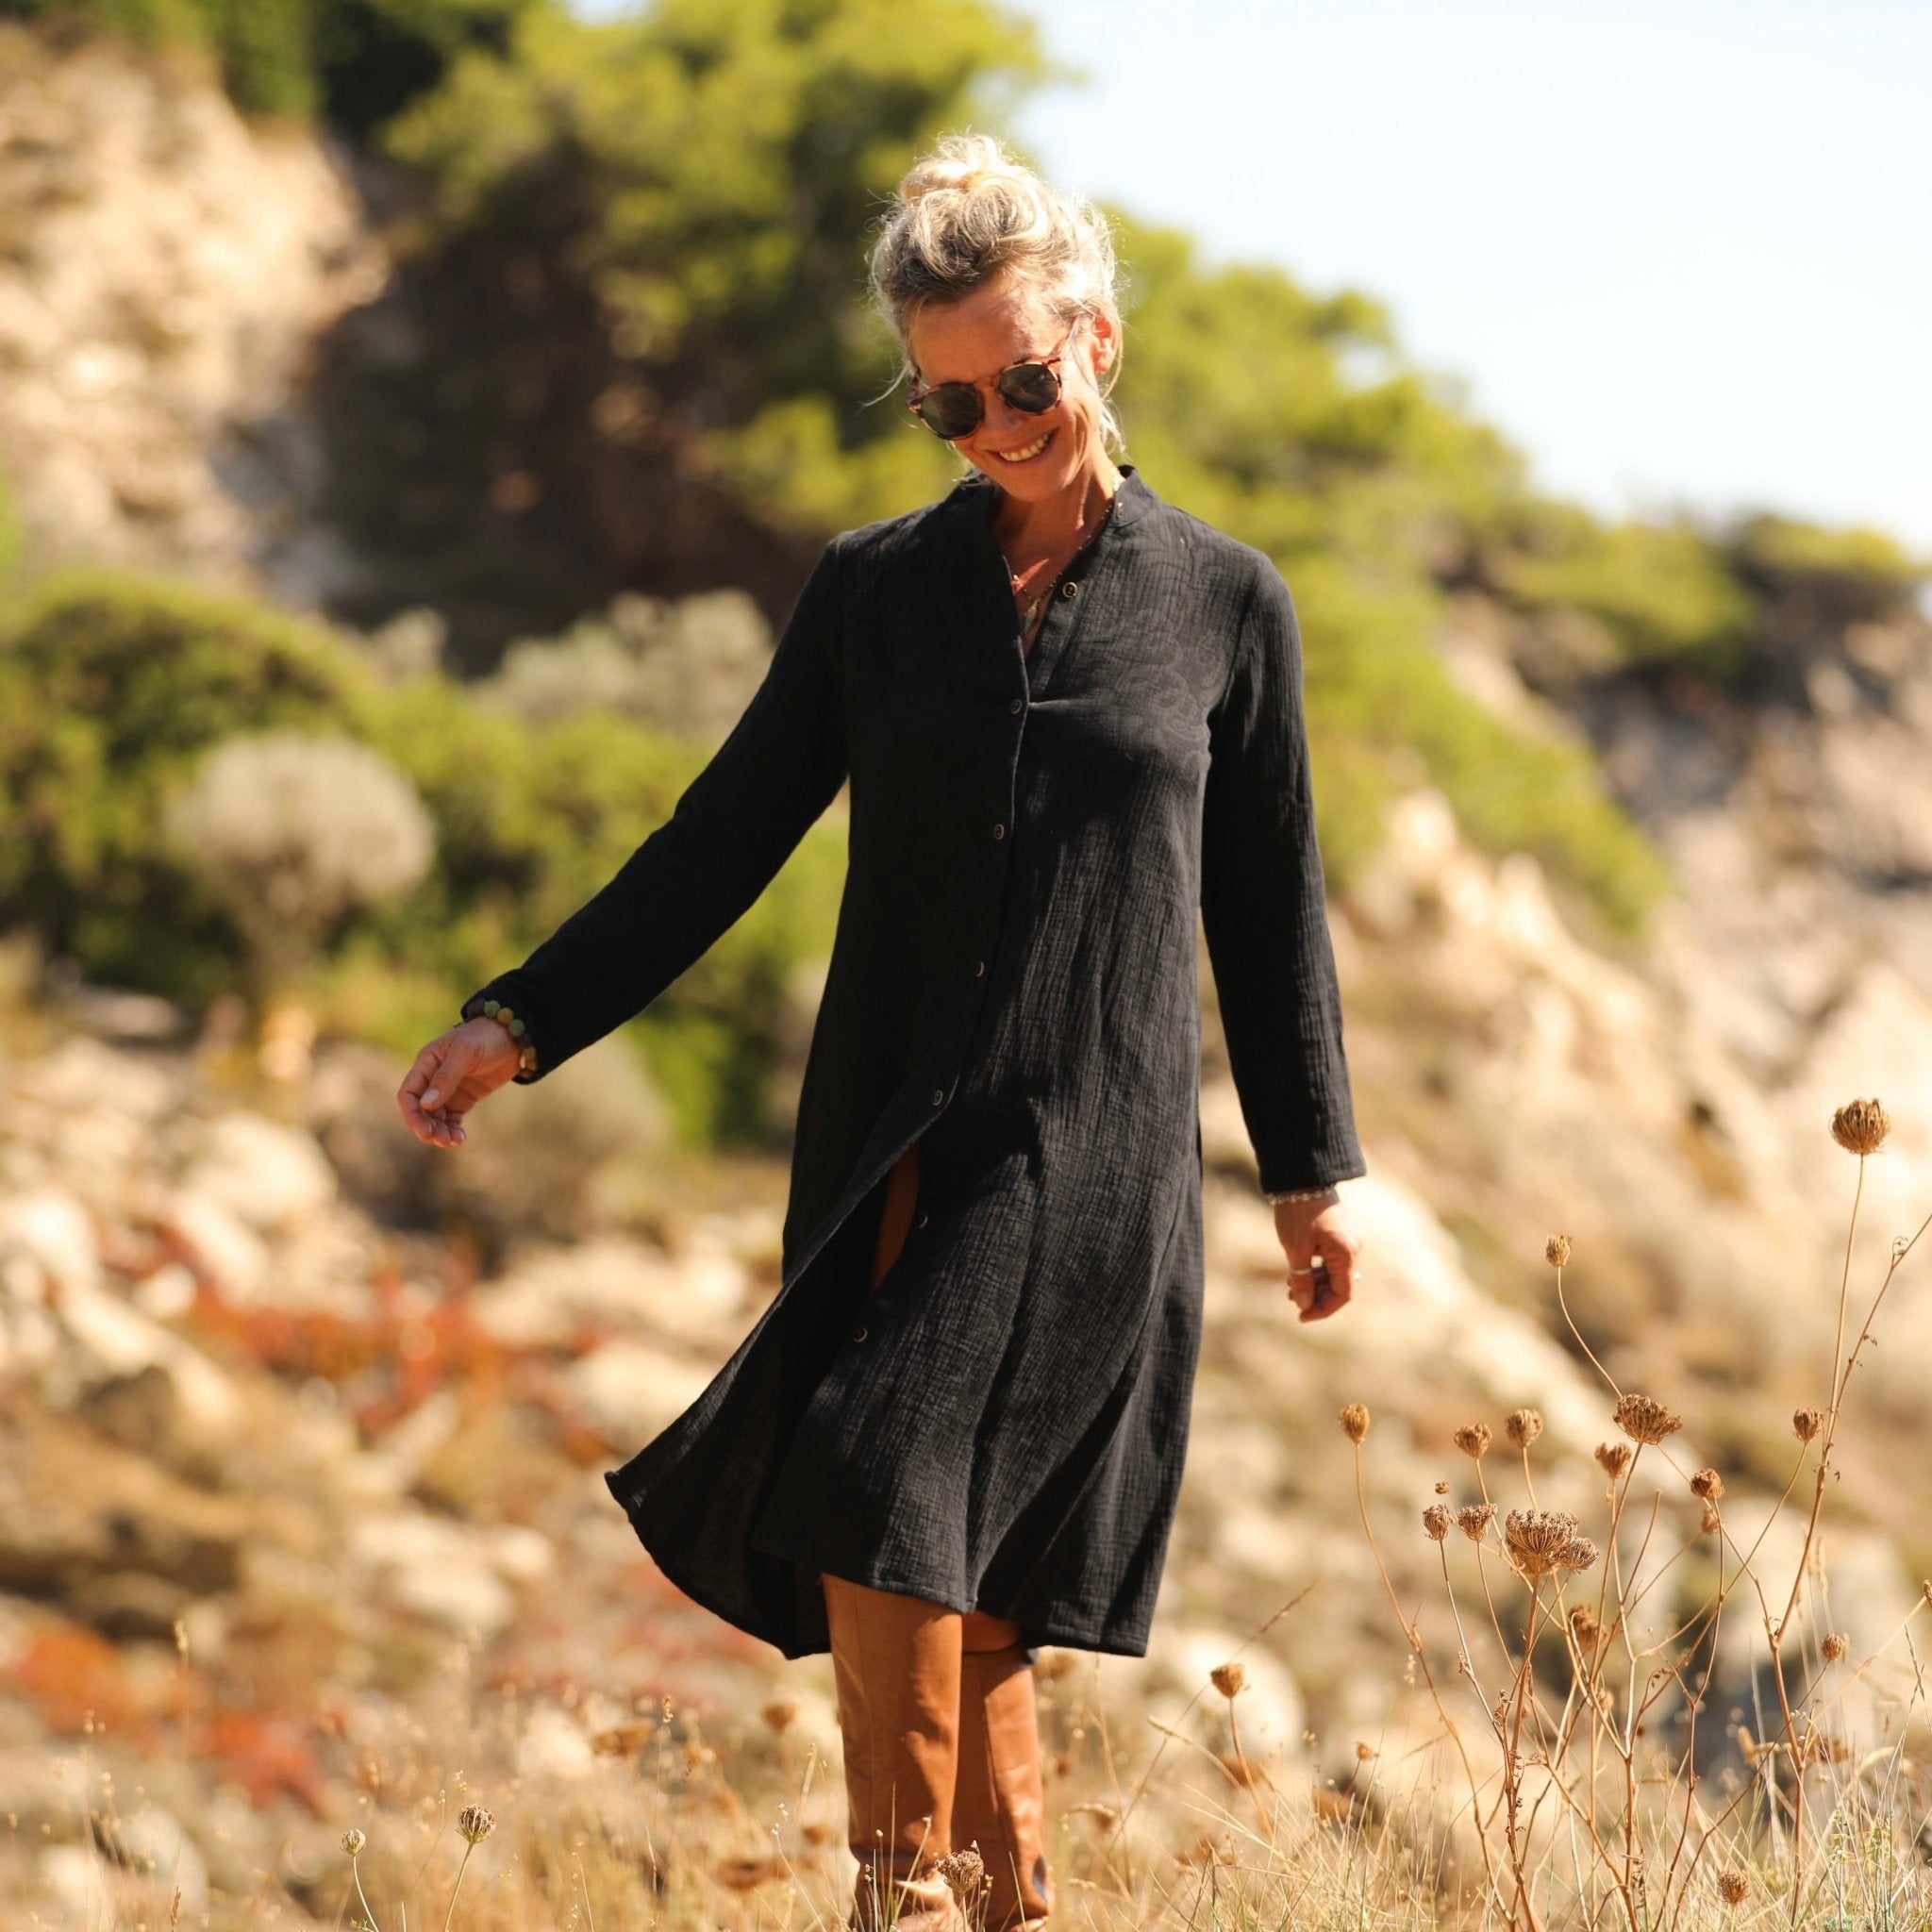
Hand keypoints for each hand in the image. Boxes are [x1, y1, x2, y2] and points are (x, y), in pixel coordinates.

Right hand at [396, 1018, 522, 1147]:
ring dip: (440, 1132)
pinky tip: (460, 1138)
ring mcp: (449, 1090)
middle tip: (441, 1140)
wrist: (516, 1037)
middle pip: (420, 1110)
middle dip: (427, 1127)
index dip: (412, 1114)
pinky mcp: (465, 1099)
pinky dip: (453, 1130)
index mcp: (427, 1063)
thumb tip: (426, 1104)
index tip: (424, 1130)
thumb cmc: (486, 1036)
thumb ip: (446, 1077)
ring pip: (436, 1118)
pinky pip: (452, 1119)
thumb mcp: (466, 1052)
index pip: (409, 1093)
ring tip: (452, 1141)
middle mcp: (433, 1078)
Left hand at [1272, 1190, 1359, 1322]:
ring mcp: (1346, 1241)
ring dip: (1313, 1284)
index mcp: (1346, 1254)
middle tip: (1290, 1299)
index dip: (1323, 1309)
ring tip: (1289, 1287)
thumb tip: (1304, 1305)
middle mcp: (1351, 1249)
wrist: (1301, 1179)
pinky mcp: (1338, 1235)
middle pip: (1339, 1285)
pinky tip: (1295, 1273)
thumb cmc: (1298, 1213)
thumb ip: (1302, 1280)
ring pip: (1333, 1274)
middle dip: (1316, 1297)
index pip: (1343, 1294)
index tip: (1302, 1316)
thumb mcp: (1296, 1250)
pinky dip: (1315, 1270)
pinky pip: (1330, 1261)